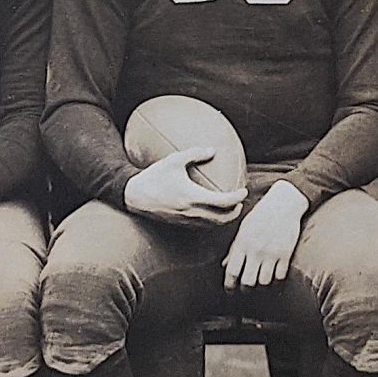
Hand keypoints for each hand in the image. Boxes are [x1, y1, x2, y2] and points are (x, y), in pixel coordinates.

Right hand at [122, 149, 246, 228]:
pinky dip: (212, 221)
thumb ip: (194, 154)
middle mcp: (191, 212)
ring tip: (229, 208)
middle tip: (240, 202)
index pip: (223, 202)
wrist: (134, 196)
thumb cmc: (154, 177)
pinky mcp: (180, 224)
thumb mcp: (173, 160)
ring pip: (213, 225)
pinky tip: (212, 212)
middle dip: (235, 212)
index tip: (243, 191)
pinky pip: (202, 226)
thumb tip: (213, 150)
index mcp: (192, 197)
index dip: (237, 198)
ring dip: (224, 218)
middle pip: (222, 219)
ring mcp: (186, 220)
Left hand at [223, 181, 307, 290]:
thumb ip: (234, 248)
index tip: (230, 289)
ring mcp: (271, 253)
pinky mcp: (286, 253)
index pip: (232, 271)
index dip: (229, 285)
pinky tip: (274, 276)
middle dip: (245, 289)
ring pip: (264, 282)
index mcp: (242, 243)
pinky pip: (280, 276)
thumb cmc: (261, 214)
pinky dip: (277, 279)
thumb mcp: (243, 229)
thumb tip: (225, 265)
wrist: (284, 203)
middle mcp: (255, 250)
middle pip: (248, 282)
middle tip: (246, 287)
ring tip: (260, 280)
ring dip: (261, 284)